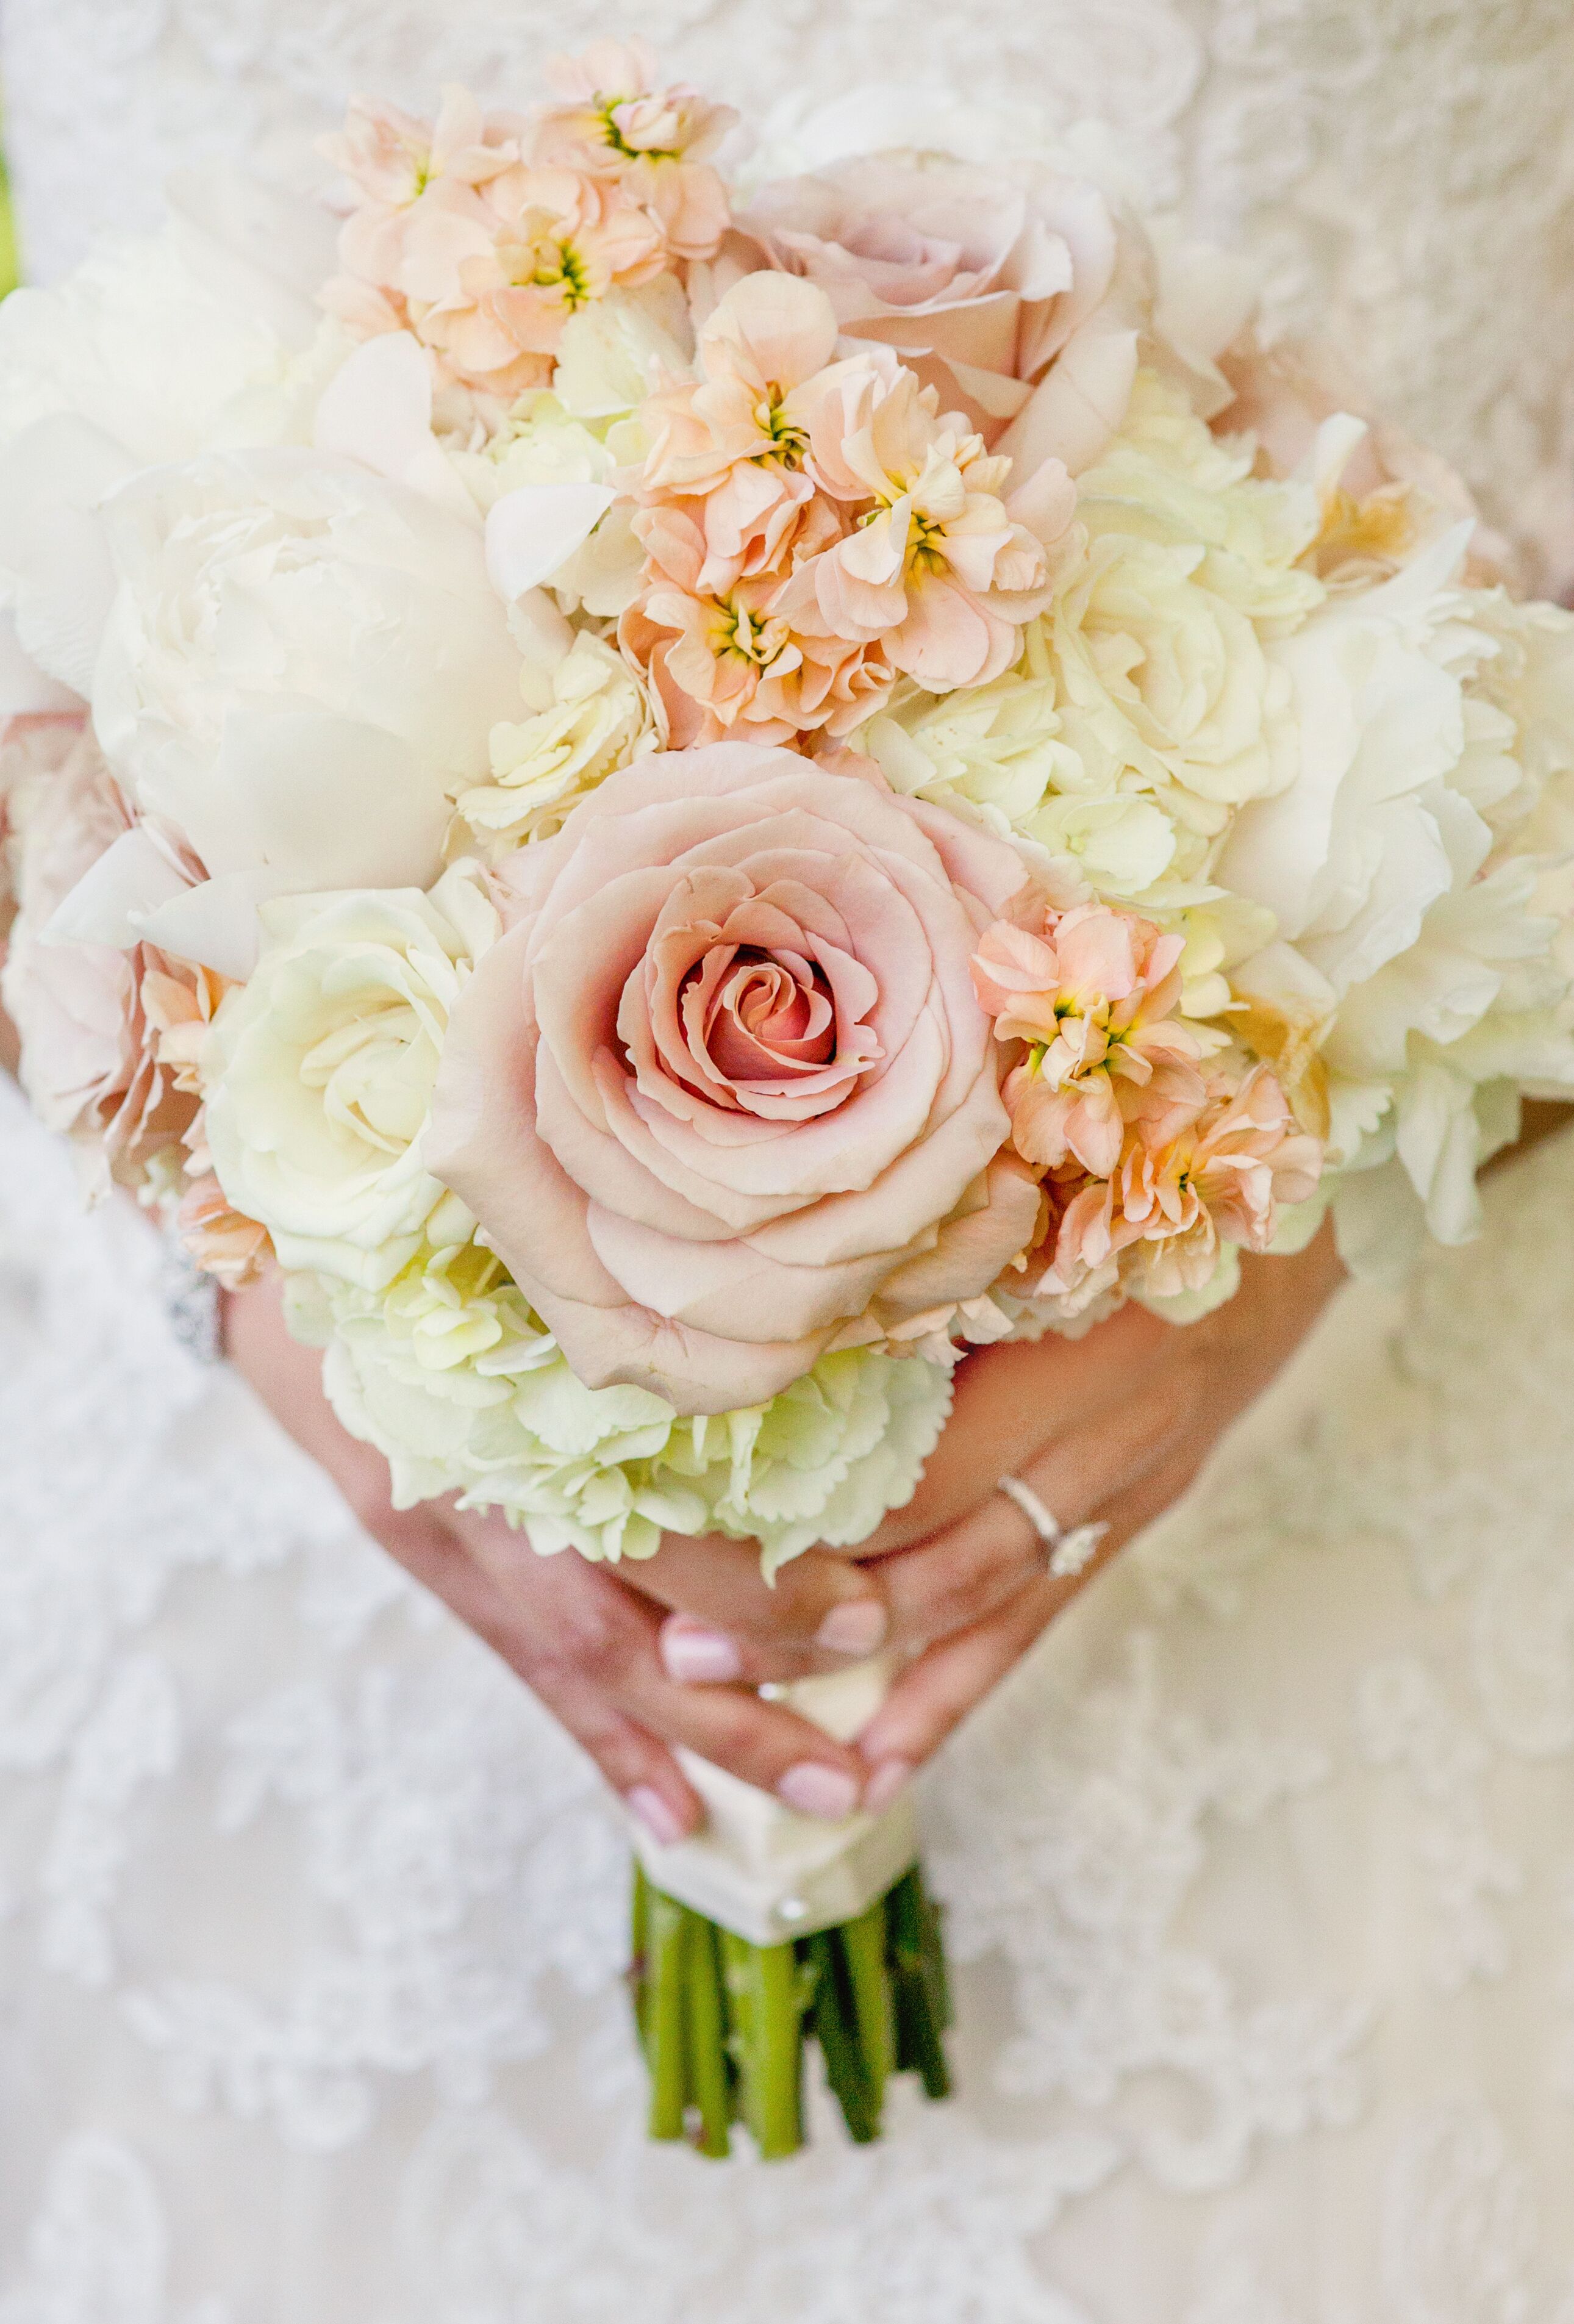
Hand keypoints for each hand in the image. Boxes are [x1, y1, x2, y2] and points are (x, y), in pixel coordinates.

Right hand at [222, 1273, 889, 1842]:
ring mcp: (454, 1532)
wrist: (301, 1275)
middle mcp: (490, 1483)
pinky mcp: (435, 1561)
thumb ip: (642, 1323)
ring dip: (702, 1740)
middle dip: (746, 1695)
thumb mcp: (538, 1262)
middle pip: (624, 1622)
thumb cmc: (447, 1247)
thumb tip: (807, 1338)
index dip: (757, 1587)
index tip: (864, 1619)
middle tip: (853, 1756)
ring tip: (814, 1795)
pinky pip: (533, 1671)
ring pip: (588, 1663)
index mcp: (527, 1403)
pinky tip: (675, 1820)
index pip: (653, 1525)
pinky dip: (609, 1746)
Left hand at [627, 1225, 1347, 1807]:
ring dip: (866, 1667)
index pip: (920, 1459)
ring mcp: (1127, 1483)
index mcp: (1074, 1337)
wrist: (1305, 1200)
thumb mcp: (1058, 1181)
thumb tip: (780, 1284)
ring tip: (749, 1719)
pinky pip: (1037, 1619)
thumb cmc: (1164, 1160)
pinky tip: (882, 1759)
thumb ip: (939, 1238)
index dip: (805, 1508)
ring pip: (981, 1604)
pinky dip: (957, 1692)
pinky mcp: (1138, 1514)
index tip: (688, 1530)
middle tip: (684, 1656)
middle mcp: (1105, 1430)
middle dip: (807, 1611)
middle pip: (936, 1549)